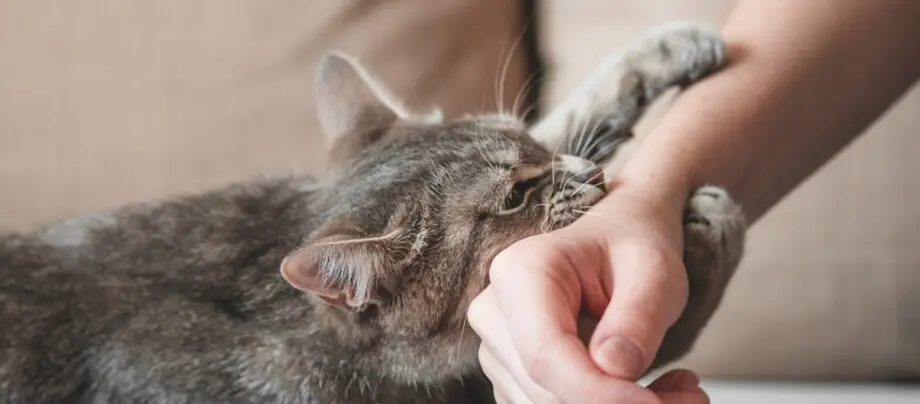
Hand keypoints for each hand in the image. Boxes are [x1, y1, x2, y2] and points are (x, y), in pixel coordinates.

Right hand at [468, 187, 703, 402]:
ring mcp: (497, 347)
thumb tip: (616, 369)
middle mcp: (495, 312)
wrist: (616, 243)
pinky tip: (642, 390)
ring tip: (676, 389)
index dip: (600, 394)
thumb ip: (638, 318)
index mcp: (521, 271)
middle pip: (547, 389)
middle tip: (689, 396)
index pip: (546, 355)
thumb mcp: (655, 270)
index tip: (653, 402)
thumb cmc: (630, 247)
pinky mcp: (511, 375)